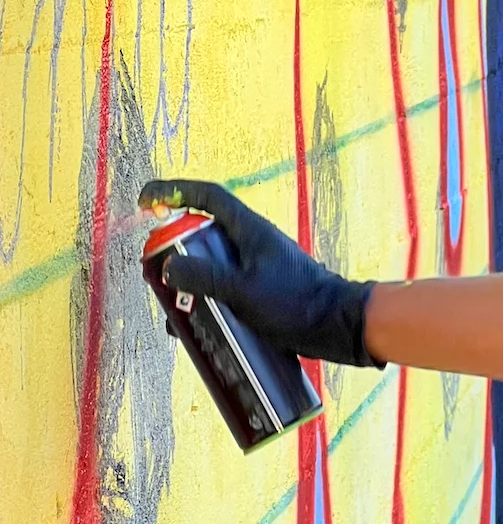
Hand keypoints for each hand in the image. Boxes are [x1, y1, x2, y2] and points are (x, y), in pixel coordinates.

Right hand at [139, 179, 379, 367]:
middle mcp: (250, 243)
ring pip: (210, 268)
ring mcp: (255, 267)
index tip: (146, 200)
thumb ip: (204, 277)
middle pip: (201, 236)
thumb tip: (167, 265)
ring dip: (188, 288)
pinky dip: (206, 305)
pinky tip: (197, 332)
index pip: (206, 197)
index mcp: (248, 230)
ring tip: (176, 319)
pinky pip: (223, 291)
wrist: (337, 326)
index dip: (174, 191)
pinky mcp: (259, 291)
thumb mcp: (243, 290)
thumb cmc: (296, 303)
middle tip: (156, 280)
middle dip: (174, 255)